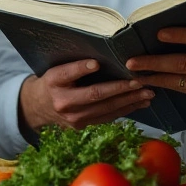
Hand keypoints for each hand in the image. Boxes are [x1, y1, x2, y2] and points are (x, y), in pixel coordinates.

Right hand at [19, 59, 153, 131]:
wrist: (38, 107)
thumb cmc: (52, 82)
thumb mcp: (56, 69)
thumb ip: (74, 66)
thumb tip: (102, 60)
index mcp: (53, 81)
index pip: (68, 73)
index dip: (81, 68)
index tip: (96, 63)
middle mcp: (63, 102)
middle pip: (94, 95)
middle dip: (120, 88)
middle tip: (140, 82)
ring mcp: (74, 118)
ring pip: (105, 109)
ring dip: (129, 101)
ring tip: (147, 94)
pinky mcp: (82, 126)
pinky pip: (107, 117)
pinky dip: (125, 110)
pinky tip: (139, 103)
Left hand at [126, 27, 185, 132]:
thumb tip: (175, 33)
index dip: (180, 35)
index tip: (158, 34)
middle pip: (183, 62)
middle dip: (154, 61)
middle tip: (132, 61)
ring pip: (178, 80)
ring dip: (154, 76)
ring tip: (135, 74)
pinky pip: (183, 90)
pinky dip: (166, 85)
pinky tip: (153, 83)